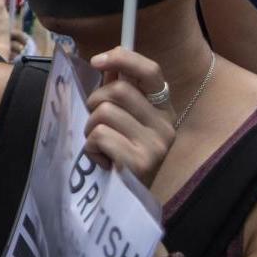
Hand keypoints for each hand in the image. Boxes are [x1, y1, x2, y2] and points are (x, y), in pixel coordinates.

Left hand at [83, 47, 178, 180]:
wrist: (129, 198)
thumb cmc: (121, 152)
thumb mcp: (123, 118)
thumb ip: (117, 90)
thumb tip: (105, 61)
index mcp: (163, 108)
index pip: (151, 71)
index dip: (123, 58)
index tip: (96, 60)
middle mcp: (166, 124)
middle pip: (118, 89)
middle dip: (95, 101)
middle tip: (97, 121)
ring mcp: (156, 145)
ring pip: (103, 112)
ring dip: (90, 128)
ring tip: (102, 145)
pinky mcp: (140, 163)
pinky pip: (99, 136)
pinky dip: (91, 148)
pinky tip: (104, 160)